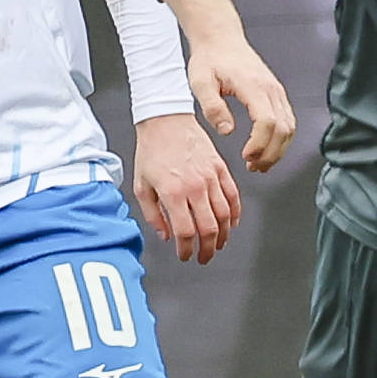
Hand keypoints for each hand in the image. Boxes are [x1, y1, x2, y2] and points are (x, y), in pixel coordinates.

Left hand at [133, 113, 241, 263]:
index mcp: (173, 192)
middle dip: (207, 249)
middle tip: (204, 257)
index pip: (186, 232)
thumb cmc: (150, 151)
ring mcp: (210, 176)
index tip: (184, 255)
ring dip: (223, 235)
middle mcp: (194, 186)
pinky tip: (231, 223)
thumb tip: (166, 236)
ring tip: (218, 245)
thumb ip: (152, 215)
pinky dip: (235, 213)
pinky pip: (233, 195)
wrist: (165, 119)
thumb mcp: (141, 186)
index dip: (186, 249)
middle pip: (209, 228)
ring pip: (224, 215)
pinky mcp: (220, 167)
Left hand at [186, 35, 295, 172]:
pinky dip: (281, 139)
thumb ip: (213, 107)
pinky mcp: (276, 93)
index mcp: (253, 85)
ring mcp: (276, 90)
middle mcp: (270, 88)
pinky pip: (288, 120)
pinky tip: (265, 149)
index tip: (245, 156)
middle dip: (271, 153)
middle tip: (252, 167)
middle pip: (284, 128)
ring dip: (278, 150)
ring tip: (258, 164)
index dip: (260, 144)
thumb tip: (227, 130)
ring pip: (290, 127)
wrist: (220, 38)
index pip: (268, 121)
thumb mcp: (201, 82)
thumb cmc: (210, 59)